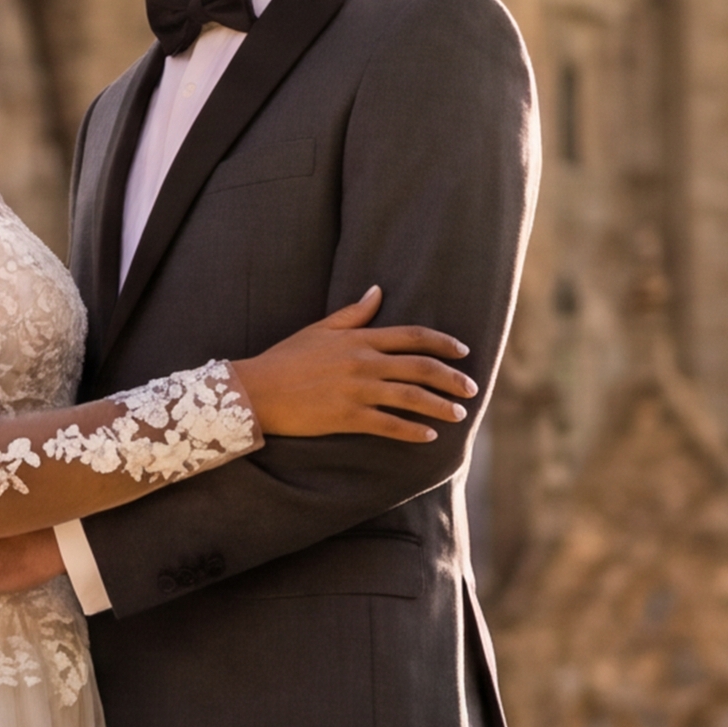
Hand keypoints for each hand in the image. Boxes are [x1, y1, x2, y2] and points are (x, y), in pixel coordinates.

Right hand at [227, 284, 474, 442]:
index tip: (463, 352)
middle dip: (451, 378)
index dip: (443, 343)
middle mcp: (363, 363)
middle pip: (420, 367)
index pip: (413, 336)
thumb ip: (354, 312)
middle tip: (472, 389)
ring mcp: (356, 390)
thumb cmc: (286, 358)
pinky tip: (429, 436)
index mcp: (359, 339)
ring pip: (410, 397)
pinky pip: (388, 425)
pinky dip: (412, 430)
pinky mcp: (346, 417)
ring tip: (458, 414)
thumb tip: (378, 291)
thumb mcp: (320, 329)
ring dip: (439, 405)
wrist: (256, 390)